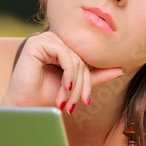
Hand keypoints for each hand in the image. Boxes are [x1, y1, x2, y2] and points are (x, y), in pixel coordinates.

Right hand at [0, 31, 123, 110]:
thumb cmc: (46, 96)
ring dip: (75, 82)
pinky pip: (64, 54)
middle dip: (81, 83)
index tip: (85, 100)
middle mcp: (53, 39)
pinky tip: (65, 86)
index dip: (88, 80)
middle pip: (80, 57)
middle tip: (75, 104)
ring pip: (74, 56)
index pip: (84, 58)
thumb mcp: (75, 86)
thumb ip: (94, 76)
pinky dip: (68, 73)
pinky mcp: (36, 42)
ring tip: (67, 100)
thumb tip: (121, 69)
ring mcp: (44, 39)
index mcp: (61, 46)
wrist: (25, 107)